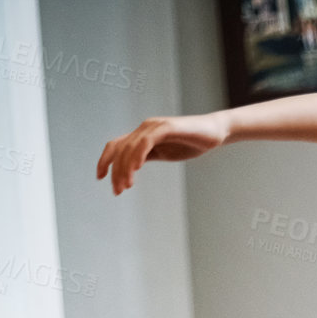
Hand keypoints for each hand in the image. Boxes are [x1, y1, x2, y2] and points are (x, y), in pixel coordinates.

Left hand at [97, 114, 229, 194]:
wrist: (215, 132)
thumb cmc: (192, 142)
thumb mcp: (165, 152)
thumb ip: (148, 156)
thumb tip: (132, 167)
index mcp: (142, 134)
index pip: (116, 146)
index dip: (105, 161)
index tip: (101, 178)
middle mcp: (144, 128)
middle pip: (119, 149)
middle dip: (115, 171)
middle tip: (118, 191)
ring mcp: (154, 126)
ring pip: (130, 147)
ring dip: (125, 168)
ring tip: (126, 186)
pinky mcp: (166, 128)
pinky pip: (145, 142)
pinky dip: (137, 155)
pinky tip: (136, 169)